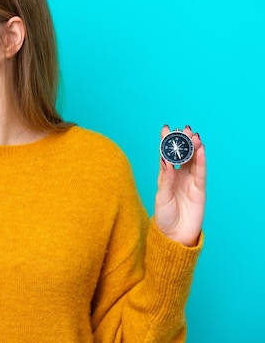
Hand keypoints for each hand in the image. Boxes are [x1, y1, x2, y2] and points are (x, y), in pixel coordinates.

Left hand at [154, 125, 205, 246]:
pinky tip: (201, 150)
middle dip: (183, 141)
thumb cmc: (164, 217)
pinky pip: (200, 172)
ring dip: (194, 148)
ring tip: (194, 135)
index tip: (165, 128)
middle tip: (184, 127)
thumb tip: (166, 162)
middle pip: (181, 155)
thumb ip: (165, 180)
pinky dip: (201, 161)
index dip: (166, 142)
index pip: (166, 156)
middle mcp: (178, 176)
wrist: (174, 236)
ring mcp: (189, 182)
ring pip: (193, 161)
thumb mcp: (161, 197)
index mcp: (165, 176)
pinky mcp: (199, 189)